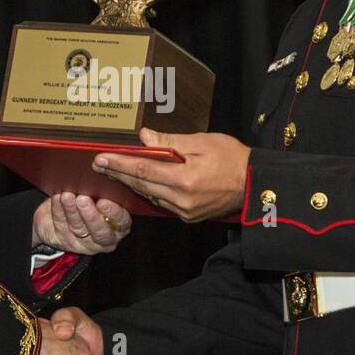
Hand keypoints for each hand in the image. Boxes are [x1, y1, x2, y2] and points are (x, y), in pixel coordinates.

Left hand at [33, 192, 131, 253]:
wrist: (69, 215)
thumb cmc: (93, 202)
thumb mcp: (104, 197)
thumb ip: (107, 193)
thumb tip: (103, 180)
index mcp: (120, 227)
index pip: (121, 222)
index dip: (113, 212)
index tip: (103, 200)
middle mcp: (104, 238)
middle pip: (99, 231)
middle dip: (90, 215)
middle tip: (83, 198)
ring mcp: (84, 244)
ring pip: (78, 228)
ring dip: (71, 210)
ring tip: (67, 195)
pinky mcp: (65, 242)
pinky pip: (61, 227)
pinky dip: (58, 211)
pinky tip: (57, 199)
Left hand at [92, 127, 249, 222]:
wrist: (254, 183)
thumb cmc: (232, 158)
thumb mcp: (203, 142)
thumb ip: (170, 142)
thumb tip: (145, 138)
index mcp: (185, 180)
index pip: (143, 170)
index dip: (120, 164)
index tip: (101, 159)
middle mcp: (182, 200)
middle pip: (142, 185)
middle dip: (119, 174)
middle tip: (99, 165)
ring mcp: (185, 211)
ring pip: (150, 196)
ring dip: (132, 184)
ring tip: (114, 172)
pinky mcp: (189, 217)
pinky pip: (162, 203)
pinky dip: (149, 191)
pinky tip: (140, 182)